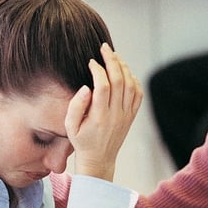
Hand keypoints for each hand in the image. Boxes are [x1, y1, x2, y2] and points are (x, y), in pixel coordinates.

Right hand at [65, 43, 142, 180]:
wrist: (99, 160)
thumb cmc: (81, 141)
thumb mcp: (70, 126)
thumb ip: (75, 106)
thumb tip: (86, 87)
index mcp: (99, 116)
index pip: (103, 86)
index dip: (98, 70)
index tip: (91, 62)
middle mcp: (116, 114)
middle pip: (119, 81)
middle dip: (112, 61)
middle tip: (104, 48)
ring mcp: (126, 115)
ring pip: (131, 85)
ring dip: (124, 67)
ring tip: (114, 56)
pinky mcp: (131, 116)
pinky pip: (138, 94)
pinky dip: (134, 80)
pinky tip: (126, 72)